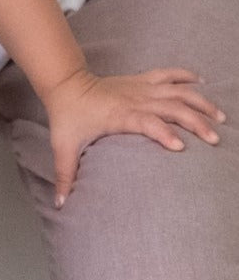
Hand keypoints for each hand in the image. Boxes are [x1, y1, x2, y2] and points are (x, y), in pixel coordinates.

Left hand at [46, 67, 224, 207]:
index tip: (181, 147)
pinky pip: (169, 74)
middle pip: (172, 107)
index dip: (163, 133)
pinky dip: (187, 76)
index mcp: (119, 115)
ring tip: (220, 117)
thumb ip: (65, 176)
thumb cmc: (67, 117)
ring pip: (177, 90)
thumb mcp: (63, 148)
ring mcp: (140, 88)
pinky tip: (203, 83)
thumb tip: (60, 205)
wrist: (65, 84)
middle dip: (196, 121)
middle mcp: (134, 99)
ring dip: (200, 102)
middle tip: (214, 139)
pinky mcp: (141, 80)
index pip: (146, 122)